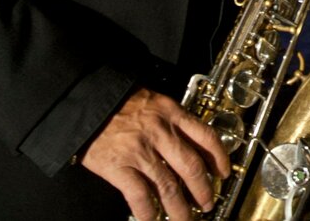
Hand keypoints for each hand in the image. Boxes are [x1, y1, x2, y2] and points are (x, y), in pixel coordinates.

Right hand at [80, 87, 229, 220]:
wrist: (86, 100)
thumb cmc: (118, 100)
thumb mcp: (153, 101)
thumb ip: (171, 119)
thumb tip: (189, 143)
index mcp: (171, 113)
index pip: (206, 136)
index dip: (219, 158)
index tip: (224, 172)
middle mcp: (160, 132)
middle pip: (191, 166)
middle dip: (203, 190)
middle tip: (207, 203)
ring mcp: (140, 151)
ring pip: (169, 186)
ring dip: (180, 207)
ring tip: (185, 218)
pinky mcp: (119, 167)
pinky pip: (139, 196)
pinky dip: (149, 212)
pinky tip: (153, 220)